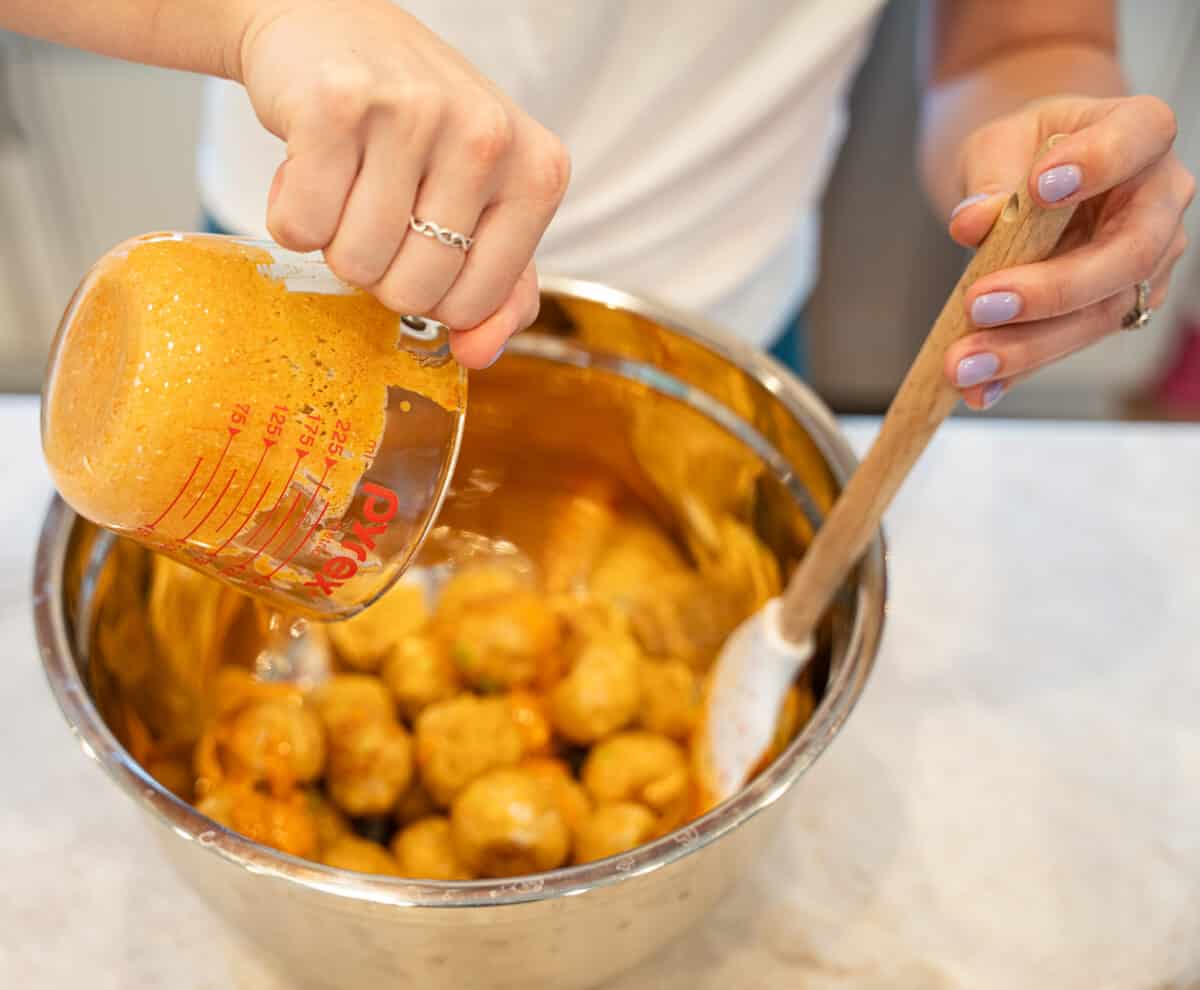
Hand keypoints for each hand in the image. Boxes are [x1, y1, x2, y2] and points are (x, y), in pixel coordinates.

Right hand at [234, 0, 570, 368]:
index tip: (422, 245)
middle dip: (379, 273)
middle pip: (413, 293)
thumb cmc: (414, 126)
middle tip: (377, 212)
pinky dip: (291, 216)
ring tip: (346, 187)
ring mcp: (415, 115)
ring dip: (333, 244)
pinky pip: (301, 227)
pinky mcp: (337, 104)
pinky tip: (309, 169)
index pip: (476, 304)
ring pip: (356, 264)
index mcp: (538, 173)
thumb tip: (476, 354)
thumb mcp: (481, 201)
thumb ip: (499, 288)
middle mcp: (488, 138)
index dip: (433, 296)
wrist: (331, 25)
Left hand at [944, 95, 1194, 408]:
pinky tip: (979, 389)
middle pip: (1130, 253)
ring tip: (964, 364)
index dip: (1101, 162)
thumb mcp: (998, 145)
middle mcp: (1158, 203)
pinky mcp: (1111, 310)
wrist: (1026, 183)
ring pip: (1100, 314)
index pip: (1141, 137)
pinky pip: (1067, 344)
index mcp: (1140, 134)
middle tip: (981, 303)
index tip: (1041, 186)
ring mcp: (1142, 266)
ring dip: (1027, 347)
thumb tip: (974, 221)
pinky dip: (1019, 370)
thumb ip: (990, 177)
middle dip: (1053, 288)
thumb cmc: (1023, 153)